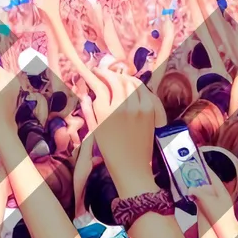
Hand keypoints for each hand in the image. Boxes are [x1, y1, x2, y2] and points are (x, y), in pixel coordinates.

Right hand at [91, 69, 158, 193]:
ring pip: (130, 82)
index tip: (92, 71)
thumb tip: (87, 94)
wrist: (131, 166)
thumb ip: (90, 109)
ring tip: (116, 77)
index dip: (95, 75)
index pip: (99, 85)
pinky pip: (143, 90)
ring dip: (122, 77)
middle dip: (108, 73)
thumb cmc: (110, 151)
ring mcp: (138, 107)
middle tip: (103, 72)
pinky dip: (136, 85)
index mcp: (105, 112)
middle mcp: (121, 106)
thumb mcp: (95, 129)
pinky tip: (130, 86)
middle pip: (115, 79)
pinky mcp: (149, 110)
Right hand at [191, 166, 234, 223]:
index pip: (212, 176)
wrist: (225, 228)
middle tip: (190, 173)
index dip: (205, 169)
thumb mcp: (207, 201)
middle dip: (199, 178)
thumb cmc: (220, 214)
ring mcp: (216, 201)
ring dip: (197, 187)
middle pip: (208, 183)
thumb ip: (198, 192)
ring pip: (205, 191)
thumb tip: (190, 188)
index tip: (198, 163)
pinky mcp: (212, 207)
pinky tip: (191, 196)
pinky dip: (197, 195)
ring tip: (187, 183)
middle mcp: (219, 194)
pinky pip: (203, 198)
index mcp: (221, 190)